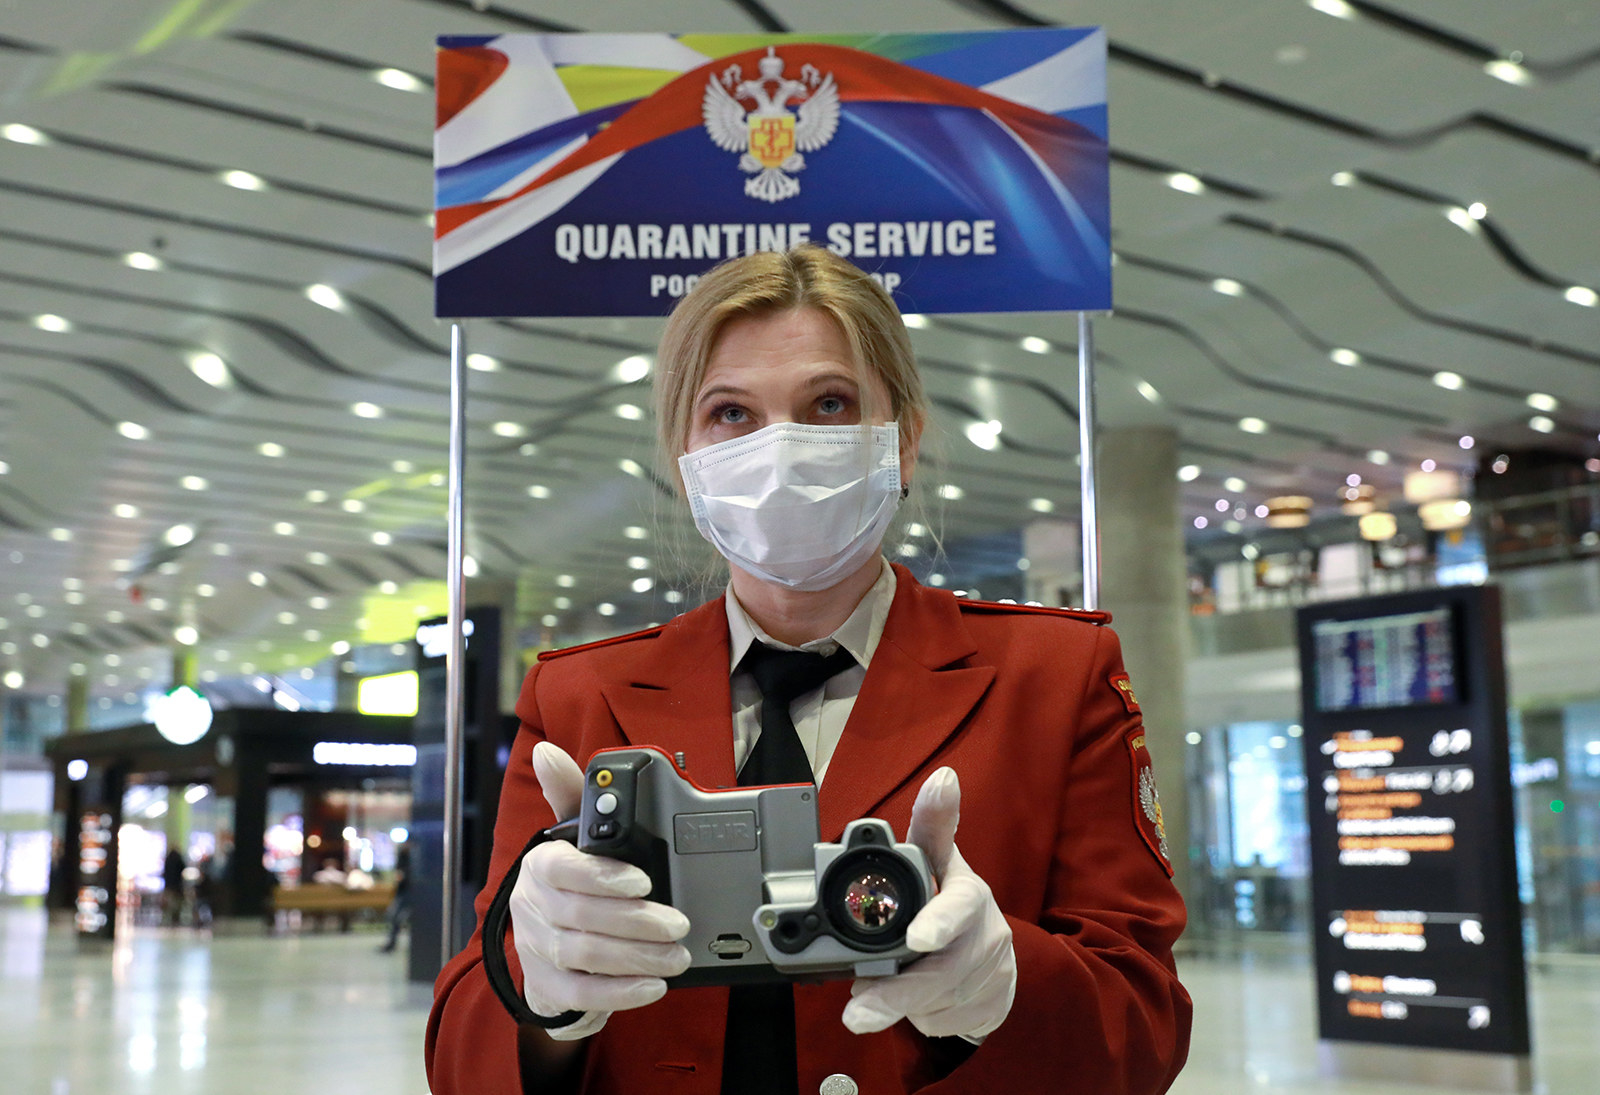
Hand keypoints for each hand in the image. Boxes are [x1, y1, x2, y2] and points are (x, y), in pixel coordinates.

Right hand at [508, 742, 691, 1039]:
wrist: (545, 946)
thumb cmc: (568, 883)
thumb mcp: (570, 837)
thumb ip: (570, 795)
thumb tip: (546, 751)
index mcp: (539, 866)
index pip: (561, 869)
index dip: (602, 875)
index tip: (644, 880)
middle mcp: (532, 908)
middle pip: (582, 916)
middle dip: (636, 921)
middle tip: (678, 924)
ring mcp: (536, 949)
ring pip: (586, 955)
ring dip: (637, 957)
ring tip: (676, 955)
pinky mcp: (547, 986)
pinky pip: (582, 994)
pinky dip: (620, 992)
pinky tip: (652, 987)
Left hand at [841, 767, 1016, 1042]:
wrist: (998, 960)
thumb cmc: (956, 902)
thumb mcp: (943, 860)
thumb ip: (935, 823)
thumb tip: (944, 776)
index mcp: (970, 896)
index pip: (957, 909)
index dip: (938, 922)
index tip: (917, 938)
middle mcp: (987, 937)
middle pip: (939, 971)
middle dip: (897, 994)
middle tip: (856, 1010)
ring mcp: (990, 977)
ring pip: (936, 1002)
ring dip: (899, 1005)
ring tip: (871, 999)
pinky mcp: (986, 1010)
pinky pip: (940, 1022)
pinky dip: (918, 1017)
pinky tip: (910, 1003)